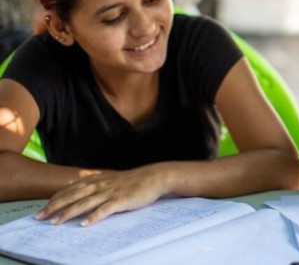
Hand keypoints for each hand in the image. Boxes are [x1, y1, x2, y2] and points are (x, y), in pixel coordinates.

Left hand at [34, 166, 167, 225]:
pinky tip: (84, 224)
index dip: (56, 198)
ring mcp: (110, 192)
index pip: (71, 188)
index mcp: (98, 179)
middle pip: (72, 196)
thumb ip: (99, 186)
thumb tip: (85, 195)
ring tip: (56, 222)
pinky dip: (93, 217)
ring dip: (68, 213)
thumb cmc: (135, 180)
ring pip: (84, 203)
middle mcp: (101, 184)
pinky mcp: (121, 200)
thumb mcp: (113, 180)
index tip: (44, 207)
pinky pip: (104, 210)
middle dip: (54, 206)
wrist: (156, 176)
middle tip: (40, 217)